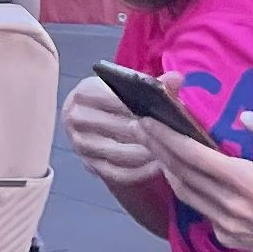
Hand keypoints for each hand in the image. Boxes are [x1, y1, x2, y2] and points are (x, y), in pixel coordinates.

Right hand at [62, 74, 169, 189]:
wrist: (89, 119)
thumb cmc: (112, 100)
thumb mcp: (126, 87)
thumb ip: (153, 83)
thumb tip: (176, 78)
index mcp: (84, 93)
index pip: (113, 99)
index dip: (140, 107)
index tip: (163, 113)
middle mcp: (75, 118)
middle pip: (118, 128)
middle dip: (148, 133)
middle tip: (173, 136)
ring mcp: (80, 144)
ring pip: (119, 153)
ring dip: (146, 154)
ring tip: (169, 152)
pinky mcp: (89, 164)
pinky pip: (118, 173)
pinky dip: (140, 172)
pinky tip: (159, 166)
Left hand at [149, 104, 252, 251]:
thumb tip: (244, 118)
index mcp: (246, 181)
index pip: (194, 155)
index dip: (167, 137)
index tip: (147, 121)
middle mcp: (230, 205)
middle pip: (181, 173)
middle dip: (157, 148)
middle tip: (138, 128)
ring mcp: (227, 225)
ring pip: (186, 194)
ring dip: (167, 170)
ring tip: (153, 149)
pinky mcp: (228, 239)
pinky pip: (202, 212)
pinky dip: (189, 193)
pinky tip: (184, 178)